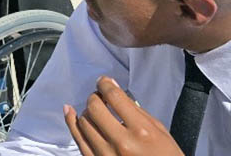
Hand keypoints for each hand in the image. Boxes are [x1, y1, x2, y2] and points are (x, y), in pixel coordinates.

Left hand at [65, 77, 183, 155]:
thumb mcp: (159, 131)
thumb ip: (136, 110)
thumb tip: (114, 90)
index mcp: (141, 132)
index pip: (114, 97)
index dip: (105, 84)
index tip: (104, 82)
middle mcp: (122, 143)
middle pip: (95, 108)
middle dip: (95, 97)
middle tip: (100, 96)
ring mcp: (106, 155)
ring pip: (84, 122)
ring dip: (87, 111)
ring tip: (95, 110)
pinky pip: (78, 140)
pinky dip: (72, 123)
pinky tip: (70, 113)